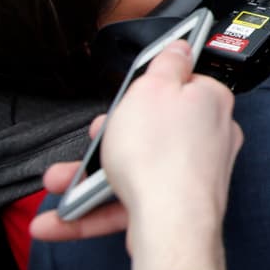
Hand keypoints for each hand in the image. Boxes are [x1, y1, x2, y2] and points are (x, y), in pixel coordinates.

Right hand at [31, 40, 243, 269]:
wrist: (170, 224)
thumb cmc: (161, 154)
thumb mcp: (151, 89)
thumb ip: (166, 63)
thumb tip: (181, 45)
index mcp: (210, 102)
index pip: (179, 85)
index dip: (144, 92)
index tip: (122, 101)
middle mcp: (210, 137)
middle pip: (151, 130)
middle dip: (107, 140)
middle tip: (89, 141)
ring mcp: (194, 175)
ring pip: (135, 169)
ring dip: (90, 178)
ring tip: (60, 183)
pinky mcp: (176, 207)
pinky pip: (131, 203)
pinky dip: (95, 210)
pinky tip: (63, 217)